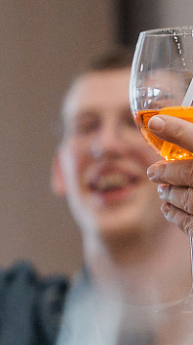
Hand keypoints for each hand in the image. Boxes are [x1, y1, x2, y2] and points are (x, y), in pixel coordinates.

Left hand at [148, 115, 192, 234]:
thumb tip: (171, 128)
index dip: (178, 130)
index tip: (155, 122)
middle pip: (191, 173)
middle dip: (168, 171)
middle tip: (154, 172)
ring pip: (188, 198)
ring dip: (170, 193)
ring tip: (163, 190)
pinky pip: (190, 222)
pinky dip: (175, 213)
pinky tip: (168, 208)